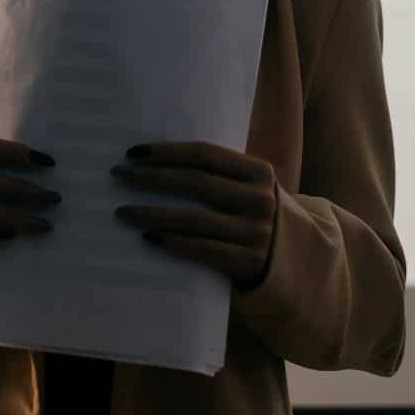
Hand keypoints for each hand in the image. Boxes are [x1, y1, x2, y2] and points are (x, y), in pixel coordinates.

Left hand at [111, 141, 277, 290]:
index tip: (133, 152)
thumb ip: (223, 174)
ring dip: (153, 213)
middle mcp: (259, 199)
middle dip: (152, 177)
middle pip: (195, 183)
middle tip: (119, 175)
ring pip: (193, 219)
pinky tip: (147, 237)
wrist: (296, 262)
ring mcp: (255, 232)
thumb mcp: (252, 188)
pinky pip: (201, 250)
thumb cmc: (258, 217)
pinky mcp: (247, 262)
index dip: (167, 151)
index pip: (204, 154)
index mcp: (258, 172)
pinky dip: (172, 242)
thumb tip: (160, 158)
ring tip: (122, 210)